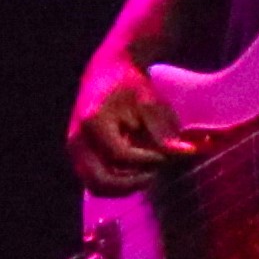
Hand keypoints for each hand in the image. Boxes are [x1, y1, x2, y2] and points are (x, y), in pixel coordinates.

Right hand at [69, 61, 194, 189]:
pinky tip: (135, 171)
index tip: (166, 156)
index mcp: (94, 122)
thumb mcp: (151, 103)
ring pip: (95, 185)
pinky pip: (94, 179)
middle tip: (154, 174)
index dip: (147, 160)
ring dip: (123, 186)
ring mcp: (75, 148)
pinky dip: (115, 182)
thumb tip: (184, 153)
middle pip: (100, 179)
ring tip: (145, 174)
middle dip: (131, 183)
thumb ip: (164, 131)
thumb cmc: (131, 85)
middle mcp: (78, 138)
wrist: (107, 71)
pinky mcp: (78, 154)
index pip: (120, 156)